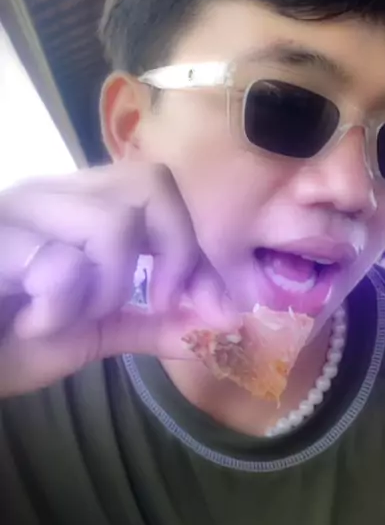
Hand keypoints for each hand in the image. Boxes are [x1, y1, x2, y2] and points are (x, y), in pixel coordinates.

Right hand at [0, 162, 232, 397]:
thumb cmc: (1, 342)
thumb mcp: (89, 333)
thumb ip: (151, 321)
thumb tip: (223, 317)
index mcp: (78, 204)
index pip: (160, 188)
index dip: (193, 245)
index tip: (202, 304)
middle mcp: (50, 191)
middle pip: (151, 182)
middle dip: (172, 253)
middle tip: (149, 301)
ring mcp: (16, 208)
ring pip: (114, 222)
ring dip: (104, 290)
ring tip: (58, 317)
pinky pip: (60, 262)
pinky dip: (59, 308)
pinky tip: (25, 322)